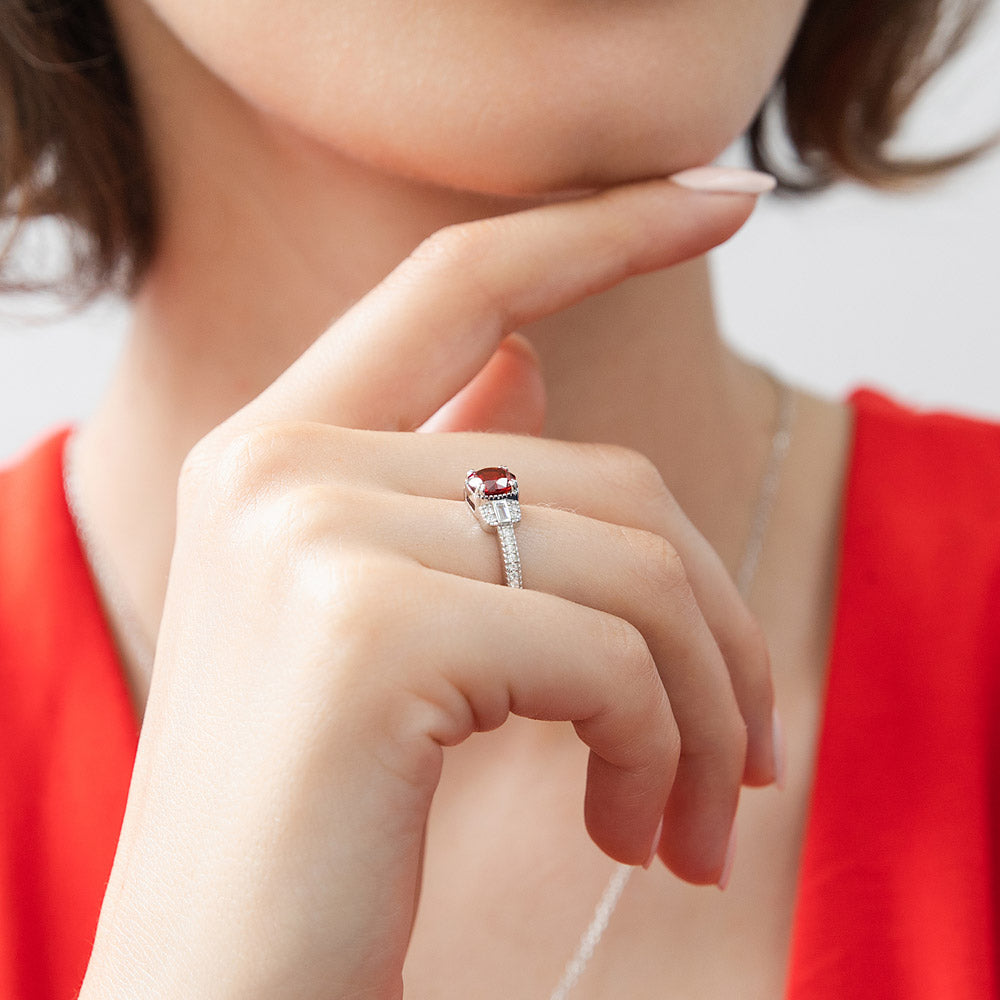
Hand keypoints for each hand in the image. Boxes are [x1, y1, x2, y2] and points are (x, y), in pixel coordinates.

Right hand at [80, 176, 777, 999]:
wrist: (221, 990)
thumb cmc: (316, 824)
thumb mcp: (383, 626)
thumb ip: (448, 476)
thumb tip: (534, 355)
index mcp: (274, 451)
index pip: (458, 279)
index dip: (602, 226)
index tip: (728, 196)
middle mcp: (278, 465)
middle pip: (604, 478)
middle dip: (713, 624)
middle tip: (747, 759)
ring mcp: (312, 533)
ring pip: (635, 565)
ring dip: (700, 709)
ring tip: (682, 818)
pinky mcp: (369, 631)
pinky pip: (614, 654)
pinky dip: (661, 751)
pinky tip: (629, 832)